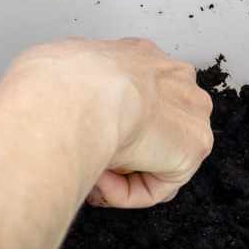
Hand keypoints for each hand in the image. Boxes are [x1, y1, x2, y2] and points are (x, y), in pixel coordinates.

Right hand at [0, 39, 213, 207]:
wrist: (76, 95)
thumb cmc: (56, 80)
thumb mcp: (53, 66)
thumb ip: (68, 83)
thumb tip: (54, 91)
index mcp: (139, 56)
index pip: (136, 96)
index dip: (109, 123)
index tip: (85, 138)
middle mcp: (172, 77)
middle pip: (153, 128)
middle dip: (122, 152)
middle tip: (87, 162)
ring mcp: (190, 111)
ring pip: (155, 159)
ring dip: (120, 174)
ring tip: (88, 172)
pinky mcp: (195, 146)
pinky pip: (158, 185)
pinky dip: (128, 192)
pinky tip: (103, 178)